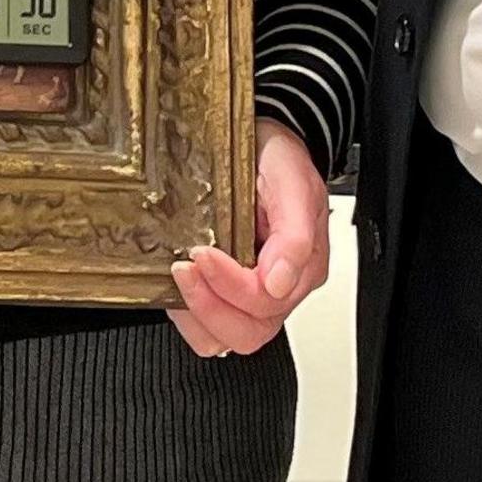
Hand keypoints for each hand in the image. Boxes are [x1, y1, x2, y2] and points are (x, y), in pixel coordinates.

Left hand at [169, 118, 327, 357]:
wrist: (265, 143)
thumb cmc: (281, 160)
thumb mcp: (293, 182)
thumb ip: (295, 236)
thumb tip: (280, 282)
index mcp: (303, 268)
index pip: (265, 301)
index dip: (230, 285)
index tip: (203, 254)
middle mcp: (281, 288)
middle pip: (248, 332)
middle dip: (209, 306)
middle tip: (184, 269)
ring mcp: (254, 294)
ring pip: (227, 338)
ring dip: (197, 315)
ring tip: (179, 278)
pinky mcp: (229, 292)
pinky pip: (211, 327)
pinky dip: (190, 317)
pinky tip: (177, 290)